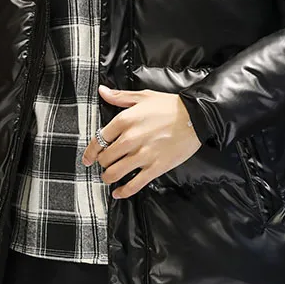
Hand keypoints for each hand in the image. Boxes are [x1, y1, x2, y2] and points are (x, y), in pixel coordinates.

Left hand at [82, 85, 201, 198]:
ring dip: (108, 178)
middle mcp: (130, 139)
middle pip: (105, 159)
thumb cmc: (170, 106)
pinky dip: (123, 191)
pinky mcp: (155, 167)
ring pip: (114, 174)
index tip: (88, 159)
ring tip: (109, 178)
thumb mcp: (142, 97)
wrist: (196, 117)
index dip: (90, 152)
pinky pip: (134, 185)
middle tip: (105, 165)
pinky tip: (119, 193)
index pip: (98, 140)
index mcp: (124, 120)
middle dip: (102, 164)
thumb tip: (102, 91)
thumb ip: (119, 97)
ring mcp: (142, 155)